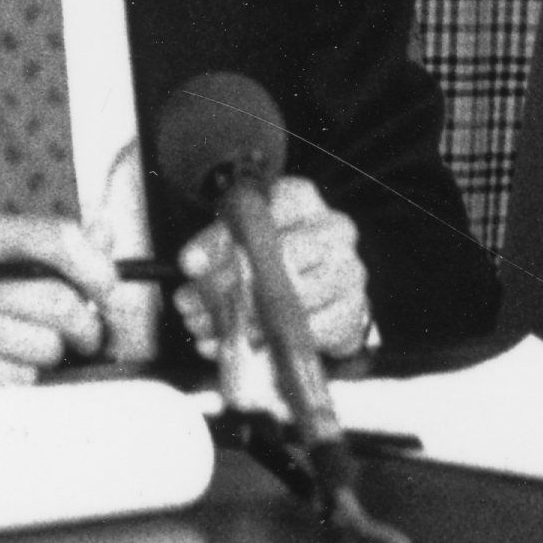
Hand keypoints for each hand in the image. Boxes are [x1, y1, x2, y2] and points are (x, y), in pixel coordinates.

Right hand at [0, 213, 122, 389]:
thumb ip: (40, 241)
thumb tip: (108, 234)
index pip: (56, 239)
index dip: (98, 268)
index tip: (111, 289)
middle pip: (57, 302)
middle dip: (88, 326)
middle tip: (88, 335)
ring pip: (43, 349)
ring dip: (52, 356)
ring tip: (31, 347)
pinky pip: (16, 381)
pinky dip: (22, 378)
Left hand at [172, 175, 370, 365]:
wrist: (317, 276)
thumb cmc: (273, 247)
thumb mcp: (238, 233)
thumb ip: (213, 244)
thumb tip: (192, 264)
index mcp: (302, 198)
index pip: (260, 214)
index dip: (220, 243)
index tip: (188, 267)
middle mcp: (335, 230)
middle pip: (281, 258)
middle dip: (228, 288)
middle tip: (190, 306)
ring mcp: (350, 271)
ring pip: (295, 300)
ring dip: (245, 322)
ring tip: (207, 329)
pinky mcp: (354, 311)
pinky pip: (311, 333)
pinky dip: (272, 344)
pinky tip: (239, 345)